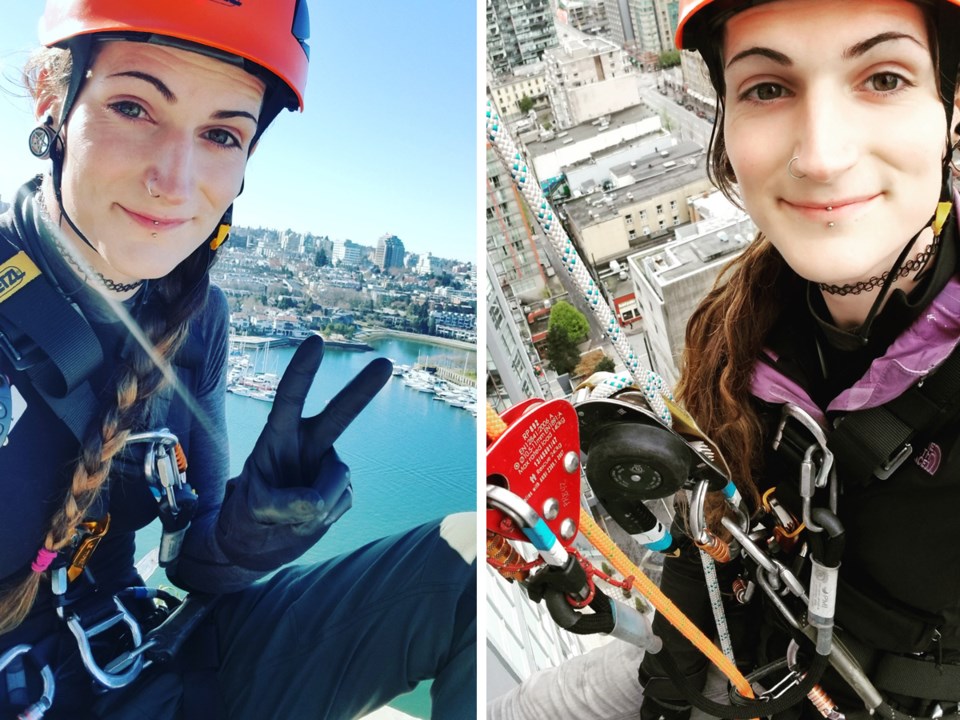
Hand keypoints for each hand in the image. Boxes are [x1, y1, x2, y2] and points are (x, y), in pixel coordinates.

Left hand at [241, 335, 391, 529]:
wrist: (258, 544)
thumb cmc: (247, 517)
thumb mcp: (252, 509)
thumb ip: (281, 503)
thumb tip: (318, 503)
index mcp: (278, 436)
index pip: (289, 398)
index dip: (302, 371)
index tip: (316, 342)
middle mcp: (308, 443)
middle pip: (339, 413)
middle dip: (363, 389)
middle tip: (384, 364)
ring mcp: (327, 465)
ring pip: (337, 477)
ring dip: (319, 502)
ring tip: (293, 519)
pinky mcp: (340, 489)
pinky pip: (341, 501)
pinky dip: (324, 517)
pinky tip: (307, 520)